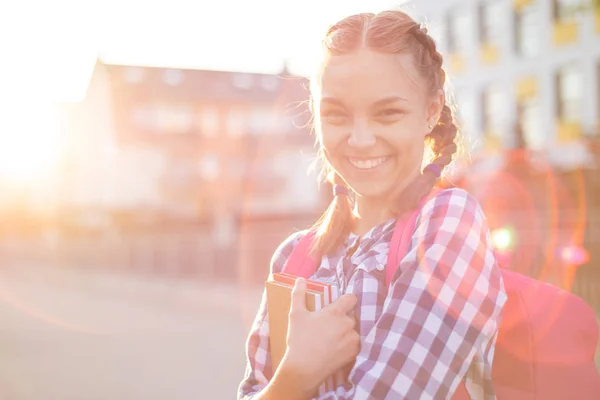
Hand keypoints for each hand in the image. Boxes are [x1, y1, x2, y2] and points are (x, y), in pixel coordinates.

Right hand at [281, 278, 359, 394]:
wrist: (303, 368)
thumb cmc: (298, 339)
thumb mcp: (295, 314)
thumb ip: (298, 294)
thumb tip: (300, 279)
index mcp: (335, 312)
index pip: (351, 298)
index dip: (346, 300)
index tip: (339, 305)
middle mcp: (348, 324)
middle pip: (351, 316)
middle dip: (342, 319)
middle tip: (328, 327)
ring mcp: (352, 339)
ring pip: (353, 331)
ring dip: (346, 333)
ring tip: (331, 340)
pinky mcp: (354, 353)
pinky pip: (354, 345)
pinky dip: (347, 346)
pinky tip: (335, 349)